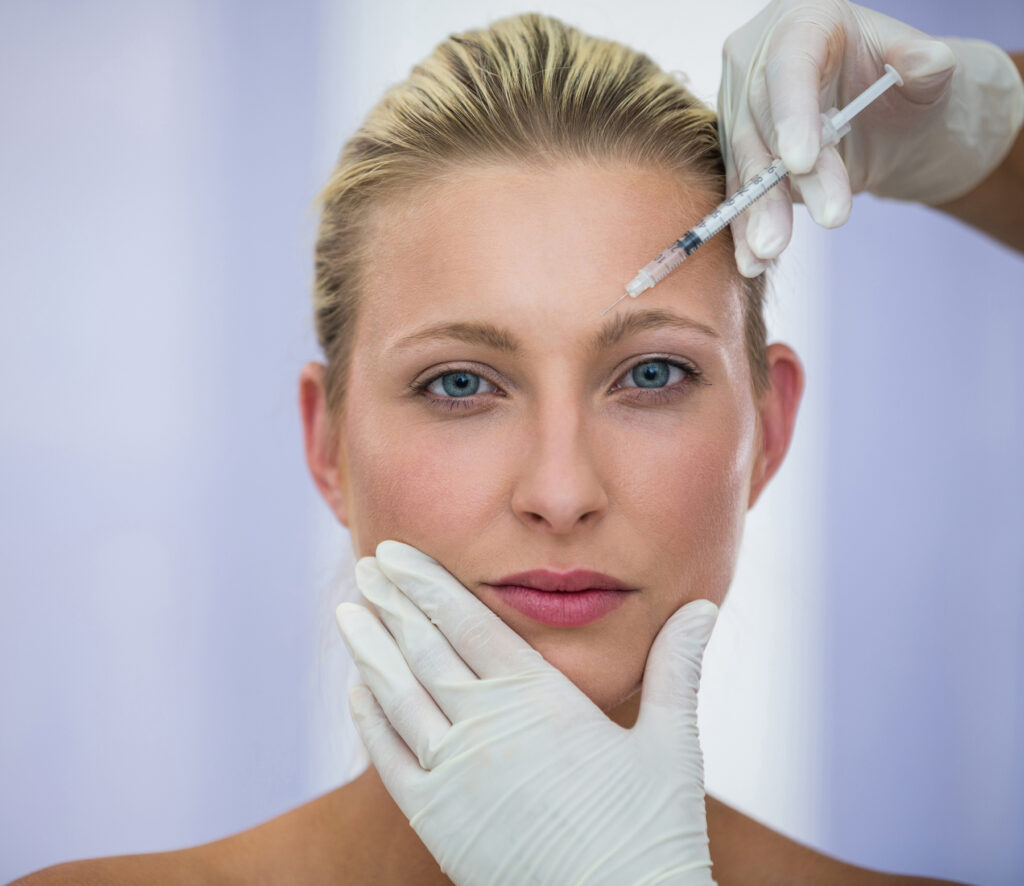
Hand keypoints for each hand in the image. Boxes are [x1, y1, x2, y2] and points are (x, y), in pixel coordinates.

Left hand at [335, 540, 719, 885]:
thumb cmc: (653, 832)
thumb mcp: (672, 743)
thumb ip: (679, 667)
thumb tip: (706, 606)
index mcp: (539, 699)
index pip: (467, 622)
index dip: (428, 583)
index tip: (398, 553)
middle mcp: (487, 728)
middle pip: (423, 649)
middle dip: (392, 602)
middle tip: (368, 564)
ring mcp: (455, 775)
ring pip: (397, 696)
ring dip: (369, 649)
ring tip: (349, 612)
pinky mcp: (438, 821)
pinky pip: (389, 759)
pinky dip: (369, 720)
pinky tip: (358, 691)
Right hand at [718, 0, 1023, 275]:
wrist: (880, 116)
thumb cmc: (900, 83)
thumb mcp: (923, 71)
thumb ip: (927, 63)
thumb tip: (928, 62)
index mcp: (801, 22)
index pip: (789, 64)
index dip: (792, 113)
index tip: (802, 161)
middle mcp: (757, 60)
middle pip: (762, 123)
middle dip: (786, 179)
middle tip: (825, 217)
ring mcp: (741, 107)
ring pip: (745, 163)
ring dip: (757, 212)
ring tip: (771, 251)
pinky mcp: (738, 151)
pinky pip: (737, 191)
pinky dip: (744, 228)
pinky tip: (752, 260)